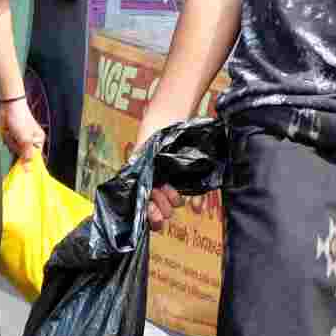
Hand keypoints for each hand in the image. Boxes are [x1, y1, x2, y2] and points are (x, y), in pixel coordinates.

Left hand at [0, 96, 44, 160]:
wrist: (8, 106)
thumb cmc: (20, 119)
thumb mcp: (24, 138)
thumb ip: (26, 154)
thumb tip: (28, 169)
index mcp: (38, 141)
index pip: (34, 158)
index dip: (27, 162)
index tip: (21, 164)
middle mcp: (30, 142)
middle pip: (22, 155)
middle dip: (17, 148)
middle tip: (16, 137)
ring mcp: (20, 140)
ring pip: (14, 151)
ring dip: (11, 143)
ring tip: (12, 132)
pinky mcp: (12, 138)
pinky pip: (9, 146)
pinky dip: (7, 141)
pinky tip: (8, 133)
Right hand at [136, 106, 189, 224]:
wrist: (170, 116)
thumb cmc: (152, 133)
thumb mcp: (141, 153)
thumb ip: (138, 173)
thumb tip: (140, 194)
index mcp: (143, 181)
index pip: (144, 204)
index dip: (149, 214)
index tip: (154, 218)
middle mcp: (157, 184)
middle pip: (159, 206)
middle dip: (161, 208)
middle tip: (163, 205)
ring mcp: (173, 181)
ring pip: (174, 202)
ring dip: (174, 202)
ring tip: (175, 197)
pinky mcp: (189, 176)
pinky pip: (194, 194)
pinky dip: (196, 202)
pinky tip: (197, 207)